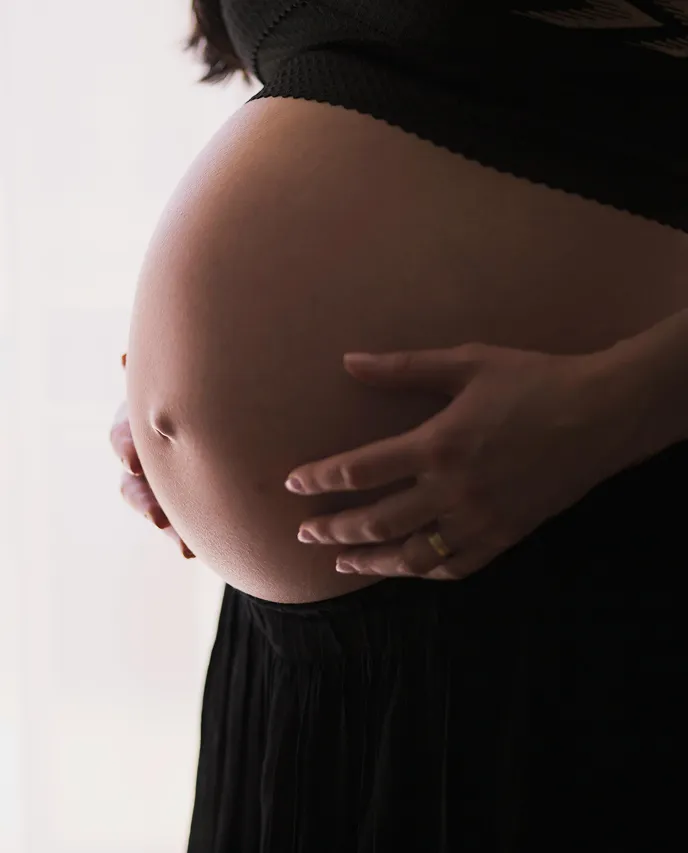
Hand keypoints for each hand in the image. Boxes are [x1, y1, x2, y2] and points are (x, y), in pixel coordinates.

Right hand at [112, 354, 194, 558]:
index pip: (123, 435)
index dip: (126, 447)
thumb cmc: (206, 388)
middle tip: (156, 514)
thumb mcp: (192, 381)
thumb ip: (170, 376)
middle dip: (143, 498)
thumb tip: (123, 359)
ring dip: (165, 527)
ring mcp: (160, 483)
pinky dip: (184, 541)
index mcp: (142, 421)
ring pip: (153, 510)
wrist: (232, 413)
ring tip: (182, 545)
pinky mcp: (179, 505)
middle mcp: (145, 454)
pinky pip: (180, 530)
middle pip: (132, 484)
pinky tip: (193, 552)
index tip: (135, 461)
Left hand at [285, 344, 620, 579]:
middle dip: (333, 530)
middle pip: (376, 522)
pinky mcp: (506, 535)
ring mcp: (480, 519)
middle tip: (304, 534)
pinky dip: (425, 572)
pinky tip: (407, 570)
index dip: (320, 479)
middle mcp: (452, 490)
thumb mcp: (467, 362)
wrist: (601, 414)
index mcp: (437, 445)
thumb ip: (403, 367)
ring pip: (412, 556)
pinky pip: (457, 566)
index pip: (359, 471)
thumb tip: (349, 361)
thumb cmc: (533, 380)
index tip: (294, 483)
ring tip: (341, 565)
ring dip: (371, 563)